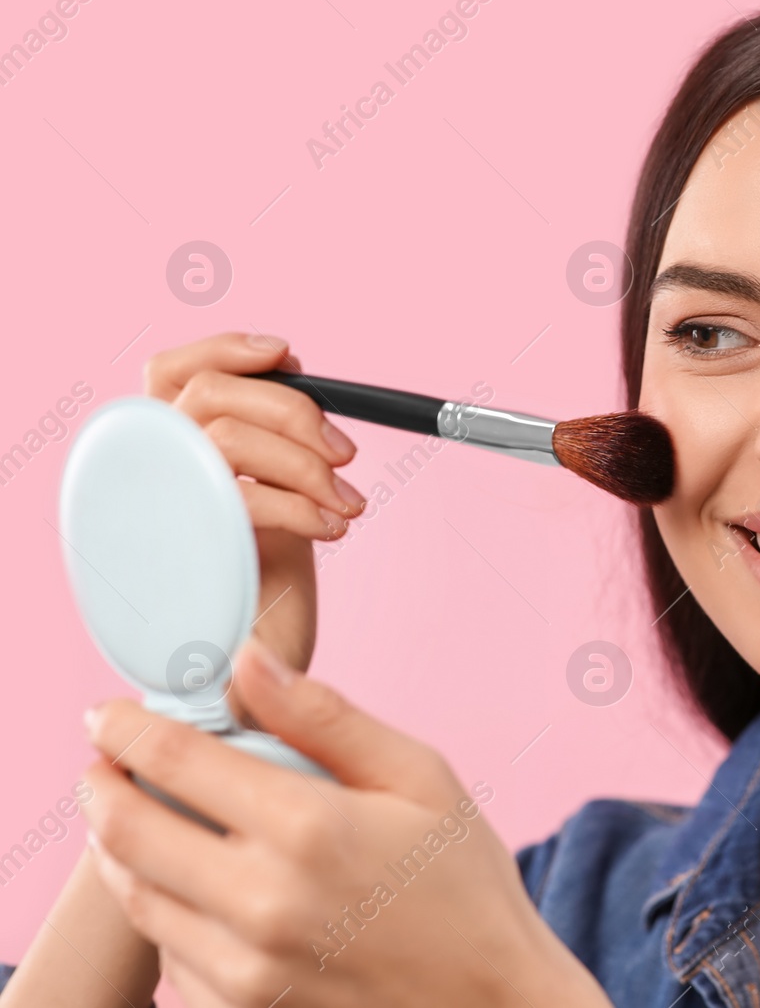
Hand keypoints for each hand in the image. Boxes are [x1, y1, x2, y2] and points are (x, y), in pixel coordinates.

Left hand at [80, 641, 610, 1007]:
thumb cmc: (462, 880)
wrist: (489, 998)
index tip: (106, 715)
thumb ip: (325, 717)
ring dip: (118, 848)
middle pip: (127, 830)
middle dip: (101, 785)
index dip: (124, 728)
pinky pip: (167, 953)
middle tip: (105, 764)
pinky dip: (162, 910)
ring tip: (136, 817)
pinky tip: (190, 887)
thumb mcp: (418, 775)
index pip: (174, 759)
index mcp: (308, 825)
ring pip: (136, 896)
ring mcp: (246, 965)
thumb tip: (246, 663)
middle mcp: (263, 899)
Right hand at [144, 332, 365, 687]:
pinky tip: (333, 529)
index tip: (293, 356)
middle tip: (346, 456)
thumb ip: (269, 441)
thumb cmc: (267, 581)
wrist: (257, 672)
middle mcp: (149, 473)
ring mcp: (158, 509)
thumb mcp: (275, 495)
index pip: (170, 369)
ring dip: (304, 464)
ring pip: (225, 438)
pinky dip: (301, 506)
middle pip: (209, 393)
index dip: (228, 349)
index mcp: (167, 452)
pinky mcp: (180, 549)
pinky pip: (239, 498)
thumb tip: (296, 376)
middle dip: (293, 412)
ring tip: (347, 504)